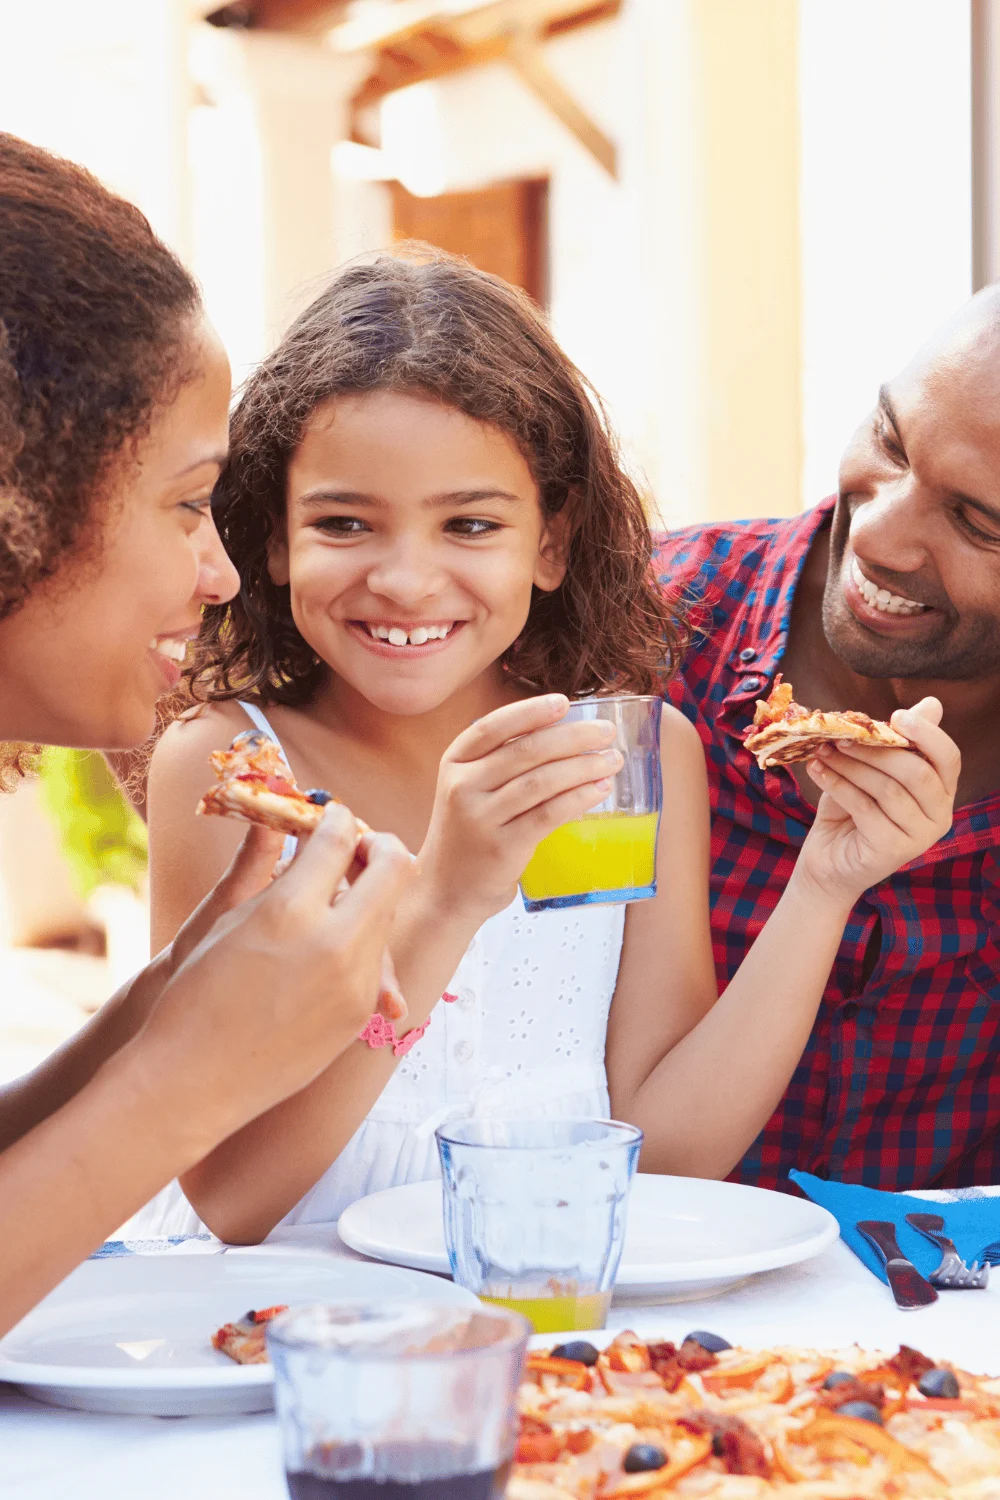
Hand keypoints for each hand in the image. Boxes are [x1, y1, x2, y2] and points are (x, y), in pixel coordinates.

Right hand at [124, 806, 413, 1143]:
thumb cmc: (196, 992)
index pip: (339, 838)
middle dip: (379, 847)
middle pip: (393, 867)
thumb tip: (289, 820)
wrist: (196, 1079)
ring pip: (390, 912)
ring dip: (372, 895)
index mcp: (290, 910)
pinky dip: (362, 940)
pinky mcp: (361, 1013)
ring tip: (337, 899)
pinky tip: (333, 944)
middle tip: (356, 848)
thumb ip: (268, 866)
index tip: (333, 818)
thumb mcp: (228, 917)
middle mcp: (334, 942)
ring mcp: (356, 982)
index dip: (339, 819)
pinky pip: (379, 959)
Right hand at [418, 694, 623, 919]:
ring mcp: (480, 818)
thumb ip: (501, 762)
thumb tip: (564, 731)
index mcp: (454, 762)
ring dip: (584, 766)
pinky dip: (579, 798)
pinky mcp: (502, 847)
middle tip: (606, 732)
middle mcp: (462, 786)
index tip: (565, 702)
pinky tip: (600, 789)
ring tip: (612, 760)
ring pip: (542, 781)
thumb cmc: (469, 832)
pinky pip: (548, 814)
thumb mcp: (468, 789)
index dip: (530, 712)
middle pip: (526, 751)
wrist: (445, 889)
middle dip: (573, 737)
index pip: (493, 726)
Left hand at [798, 697, 957, 904]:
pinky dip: (838, 785)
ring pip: (888, 789)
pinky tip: (817, 771)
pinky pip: (865, 808)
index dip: (927, 734)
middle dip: (876, 749)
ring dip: (851, 765)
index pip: (948, 758)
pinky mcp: (893, 850)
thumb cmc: (852, 810)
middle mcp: (939, 816)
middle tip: (839, 736)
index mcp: (941, 791)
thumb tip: (932, 703)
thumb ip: (896, 741)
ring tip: (822, 751)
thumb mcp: (872, 769)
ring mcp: (919, 837)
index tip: (896, 716)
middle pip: (916, 772)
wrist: (828, 861)